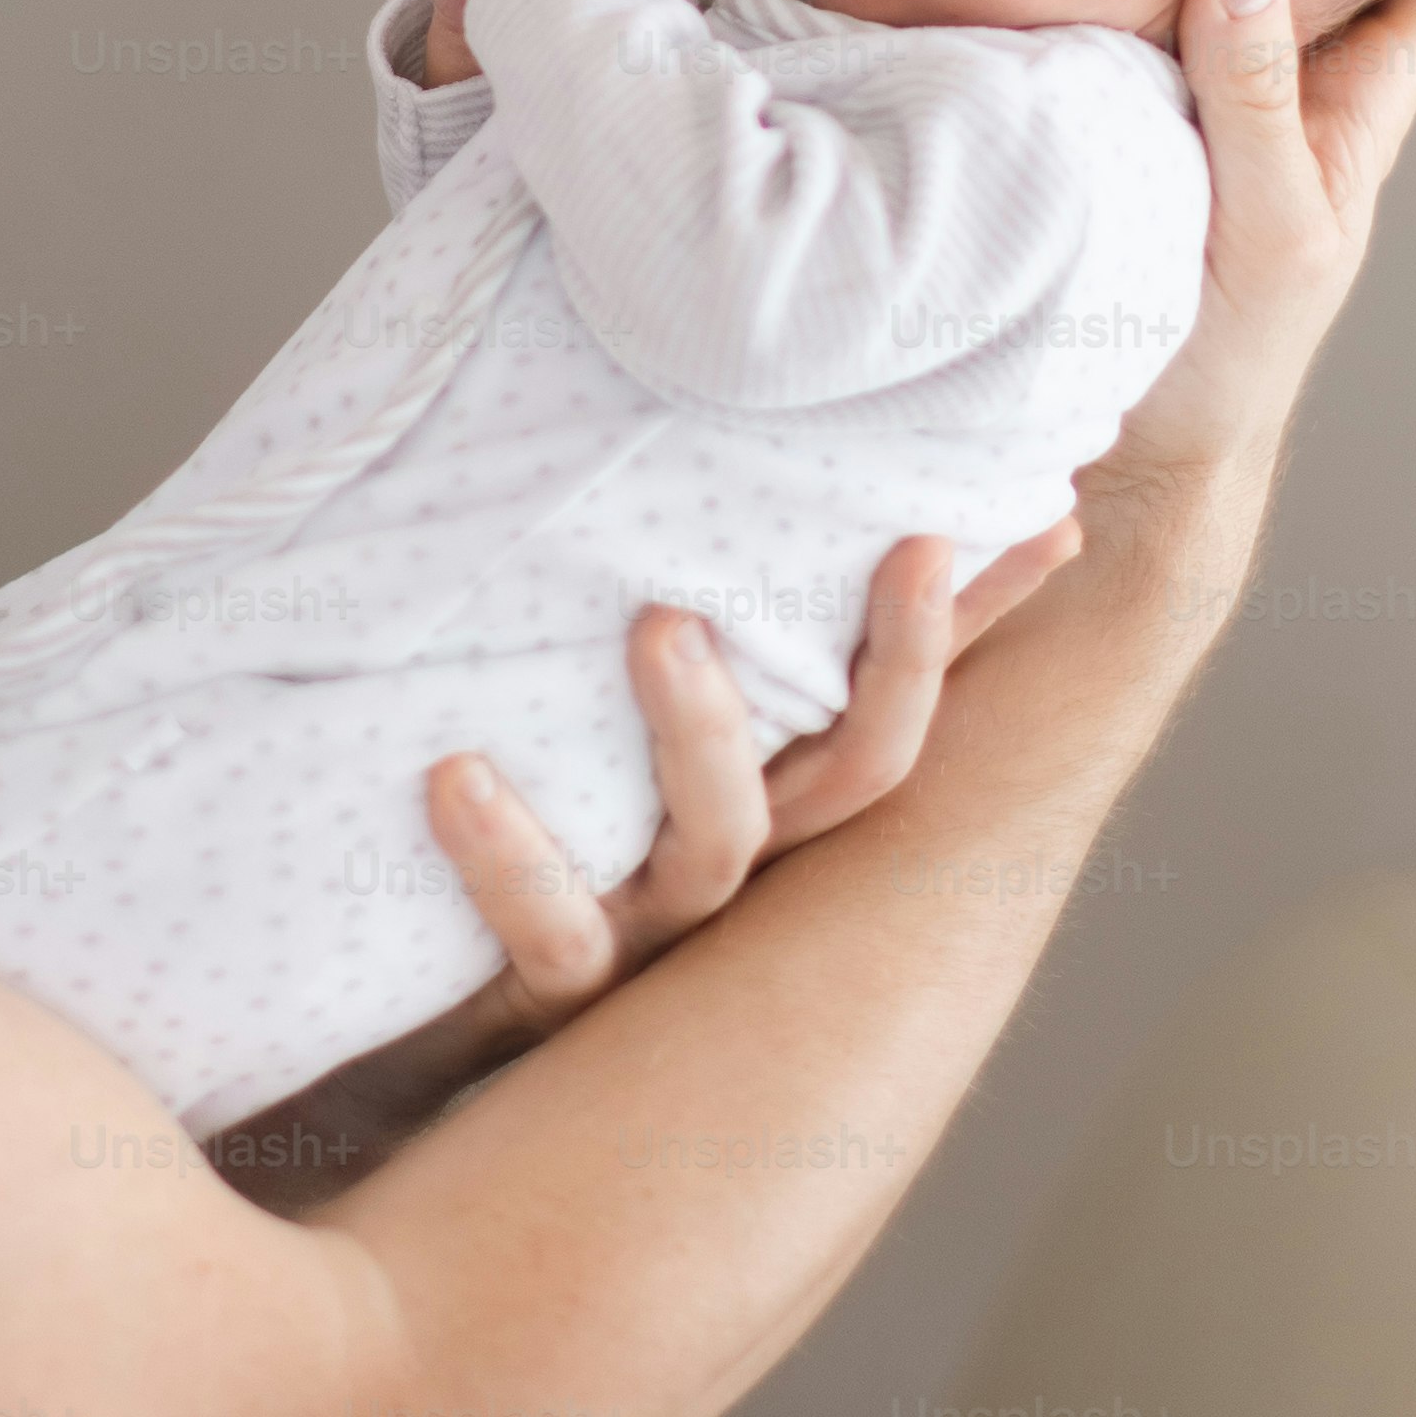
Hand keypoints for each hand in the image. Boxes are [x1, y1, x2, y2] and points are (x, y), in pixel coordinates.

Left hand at [191, 519, 1078, 1212]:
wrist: (363, 1019)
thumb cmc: (478, 825)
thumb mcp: (560, 697)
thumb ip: (618, 587)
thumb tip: (647, 397)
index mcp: (755, 792)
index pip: (899, 697)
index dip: (980, 620)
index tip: (1052, 514)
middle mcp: (723, 868)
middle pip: (859, 776)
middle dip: (902, 663)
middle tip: (908, 542)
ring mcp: (638, 937)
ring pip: (716, 849)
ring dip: (702, 732)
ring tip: (660, 624)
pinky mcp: (532, 996)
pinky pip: (545, 937)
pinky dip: (509, 857)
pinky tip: (456, 773)